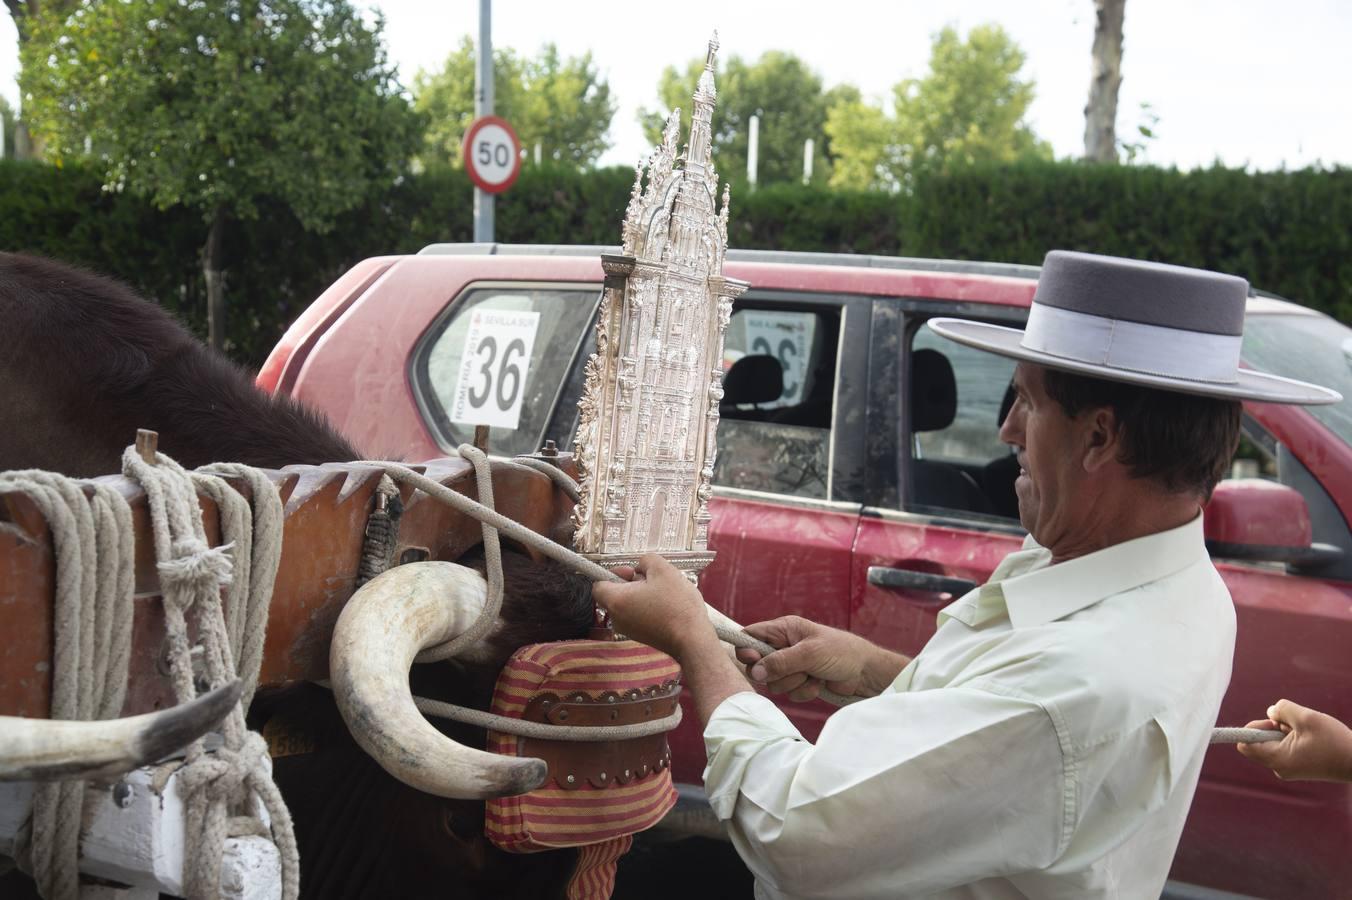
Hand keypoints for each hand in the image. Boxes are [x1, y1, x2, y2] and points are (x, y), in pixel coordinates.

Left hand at [591, 553, 713, 658]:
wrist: (692, 639)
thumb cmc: (677, 606)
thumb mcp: (663, 569)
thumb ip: (646, 560)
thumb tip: (641, 566)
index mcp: (617, 600)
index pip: (597, 585)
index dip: (613, 573)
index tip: (631, 571)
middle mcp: (617, 618)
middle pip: (614, 594)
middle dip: (631, 583)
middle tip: (651, 580)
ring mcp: (629, 630)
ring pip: (628, 605)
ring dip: (642, 595)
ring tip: (663, 594)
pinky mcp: (641, 637)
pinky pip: (637, 616)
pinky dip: (647, 608)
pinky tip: (666, 607)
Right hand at [734, 616, 902, 701]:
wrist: (865, 672)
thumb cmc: (840, 652)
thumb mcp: (809, 654)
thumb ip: (781, 662)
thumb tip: (755, 672)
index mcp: (784, 630)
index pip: (752, 635)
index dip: (747, 649)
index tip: (753, 661)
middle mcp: (784, 646)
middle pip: (758, 665)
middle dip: (776, 673)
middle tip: (795, 670)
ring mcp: (792, 666)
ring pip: (774, 683)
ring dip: (794, 683)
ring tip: (812, 675)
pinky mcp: (800, 682)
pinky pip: (789, 693)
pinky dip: (804, 691)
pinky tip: (819, 683)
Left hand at [1236, 699, 1351, 782]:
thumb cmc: (1335, 741)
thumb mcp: (1307, 717)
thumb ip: (1282, 710)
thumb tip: (1269, 712)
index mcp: (1277, 759)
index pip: (1245, 744)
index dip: (1254, 728)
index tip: (1274, 721)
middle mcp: (1279, 768)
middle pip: (1259, 742)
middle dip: (1272, 728)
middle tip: (1294, 724)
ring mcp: (1288, 769)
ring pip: (1273, 743)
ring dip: (1284, 731)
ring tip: (1307, 732)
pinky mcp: (1298, 767)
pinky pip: (1284, 748)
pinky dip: (1293, 738)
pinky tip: (1311, 738)